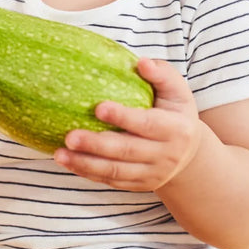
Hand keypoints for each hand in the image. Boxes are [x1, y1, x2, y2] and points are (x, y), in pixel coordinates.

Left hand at [54, 58, 203, 191]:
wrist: (190, 154)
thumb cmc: (176, 113)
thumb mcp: (178, 91)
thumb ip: (161, 74)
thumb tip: (142, 62)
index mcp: (176, 129)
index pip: (147, 124)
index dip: (123, 117)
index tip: (98, 108)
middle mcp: (165, 155)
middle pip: (127, 151)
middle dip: (96, 145)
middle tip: (69, 136)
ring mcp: (152, 174)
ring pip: (115, 172)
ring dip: (85, 164)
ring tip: (59, 154)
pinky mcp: (139, 185)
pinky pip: (111, 181)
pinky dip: (88, 173)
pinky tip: (69, 163)